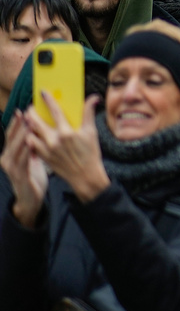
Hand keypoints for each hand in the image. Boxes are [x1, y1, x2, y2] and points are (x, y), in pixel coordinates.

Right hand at [0, 111, 47, 227]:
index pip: (12, 135)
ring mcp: (12, 168)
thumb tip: (40, 129)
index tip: (21, 110)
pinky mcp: (19, 176)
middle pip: (12, 139)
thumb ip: (33, 145)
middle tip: (25, 113)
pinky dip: (26, 152)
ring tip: (28, 124)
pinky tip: (31, 143)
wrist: (30, 199)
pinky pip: (22, 161)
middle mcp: (7, 159)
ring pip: (16, 148)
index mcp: (10, 153)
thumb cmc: (32, 176)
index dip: (16, 123)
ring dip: (22, 135)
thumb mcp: (31, 158)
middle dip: (19, 125)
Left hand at [24, 95, 108, 202]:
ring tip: (28, 120)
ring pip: (30, 133)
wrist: (85, 176)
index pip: (55, 111)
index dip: (48, 100)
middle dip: (31, 112)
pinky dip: (30, 137)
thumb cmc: (90, 154)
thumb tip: (93, 98)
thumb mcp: (91, 132)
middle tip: (31, 107)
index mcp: (67, 132)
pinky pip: (31, 145)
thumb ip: (89, 113)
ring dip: (28, 125)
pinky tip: (31, 134)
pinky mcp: (44, 157)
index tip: (43, 92)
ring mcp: (47, 150)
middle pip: (36, 122)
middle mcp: (54, 140)